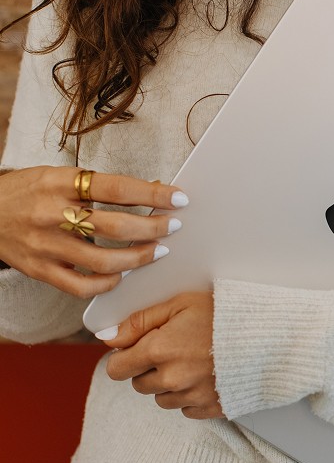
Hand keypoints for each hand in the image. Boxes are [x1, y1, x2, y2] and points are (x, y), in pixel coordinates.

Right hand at [0, 166, 188, 296]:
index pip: (116, 188)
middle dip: (152, 228)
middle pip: (114, 225)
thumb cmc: (26, 192)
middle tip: (173, 226)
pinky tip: (121, 275)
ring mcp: (46, 246)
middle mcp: (52, 214)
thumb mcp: (57, 176)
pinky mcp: (40, 270)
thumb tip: (151, 189)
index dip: (152, 194)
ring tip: (156, 251)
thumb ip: (98, 186)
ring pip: (103, 260)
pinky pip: (81, 286)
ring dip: (138, 258)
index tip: (178, 198)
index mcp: (59, 183)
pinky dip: (107, 283)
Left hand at [104, 291, 221, 419]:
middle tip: (174, 349)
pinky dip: (190, 396)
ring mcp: (191, 396)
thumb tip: (109, 337)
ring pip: (162, 399)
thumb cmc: (226, 314)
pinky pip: (186, 409)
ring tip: (193, 361)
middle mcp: (171, 378)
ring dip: (169, 384)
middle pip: (139, 385)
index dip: (125, 357)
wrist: (270, 335)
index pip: (117, 369)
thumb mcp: (180, 303)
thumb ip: (140, 321)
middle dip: (149, 369)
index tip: (138, 349)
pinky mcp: (210, 408)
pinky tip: (206, 375)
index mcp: (159, 350)